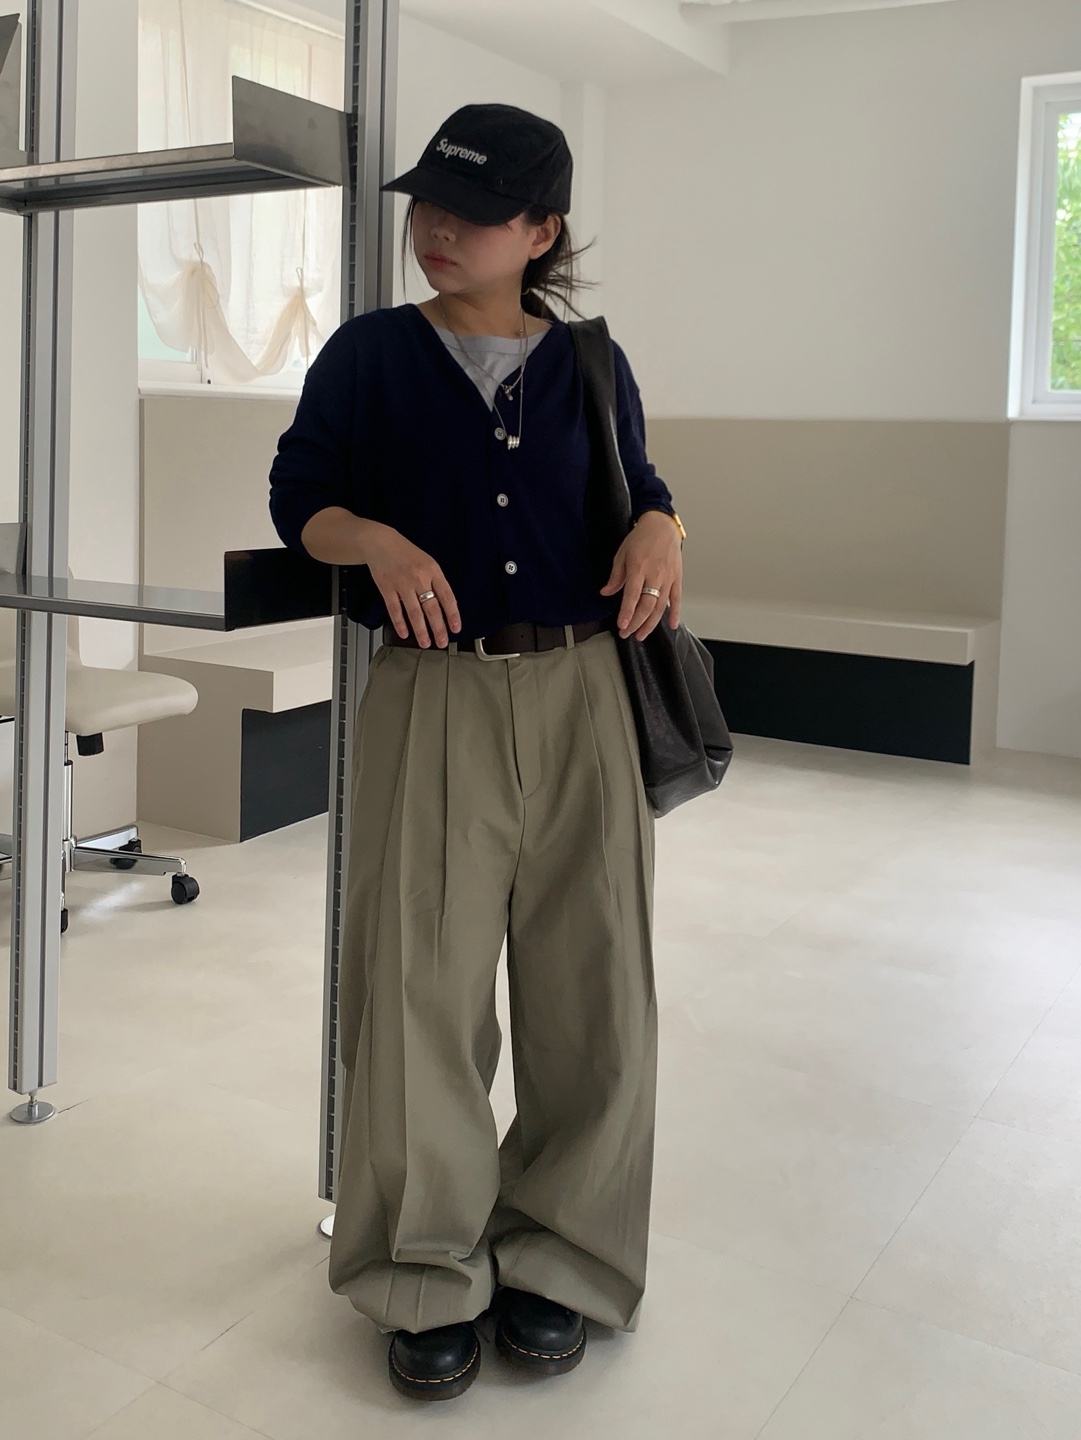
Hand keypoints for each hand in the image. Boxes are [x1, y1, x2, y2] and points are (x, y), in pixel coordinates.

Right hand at [363, 523, 461, 648]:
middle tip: (442, 642)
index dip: (452, 614)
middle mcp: (419, 577)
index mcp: (433, 571)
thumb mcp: (428, 563)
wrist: (381, 542)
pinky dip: (400, 623)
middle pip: (431, 608)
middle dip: (438, 628)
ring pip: (414, 612)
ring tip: (425, 643)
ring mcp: (402, 583)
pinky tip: (404, 633)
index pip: (447, 596)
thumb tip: (446, 607)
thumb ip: (437, 582)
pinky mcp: (387, 587)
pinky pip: (395, 609)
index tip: (455, 628)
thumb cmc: (406, 554)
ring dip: (421, 630)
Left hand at [600, 511, 682, 641]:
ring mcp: (668, 578)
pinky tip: (672, 625)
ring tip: (641, 635)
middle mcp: (655, 575)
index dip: (627, 613)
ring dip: (651, 624)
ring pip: (660, 606)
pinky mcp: (677, 578)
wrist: (662, 526)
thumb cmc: (641, 538)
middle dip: (636, 623)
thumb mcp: (622, 554)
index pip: (632, 596)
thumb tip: (606, 592)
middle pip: (647, 605)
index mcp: (638, 568)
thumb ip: (615, 576)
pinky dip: (675, 613)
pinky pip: (677, 599)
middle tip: (627, 634)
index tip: (622, 626)